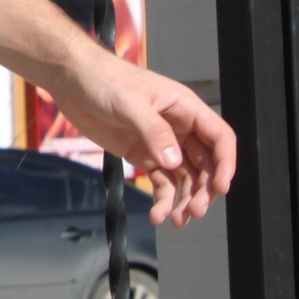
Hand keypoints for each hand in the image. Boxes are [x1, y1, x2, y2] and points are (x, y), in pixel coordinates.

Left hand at [48, 43, 236, 227]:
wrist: (72, 80)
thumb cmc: (103, 78)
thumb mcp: (129, 102)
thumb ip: (153, 131)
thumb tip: (174, 161)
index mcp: (185, 108)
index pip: (219, 138)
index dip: (225, 164)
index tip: (221, 188)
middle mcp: (179, 128)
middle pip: (205, 164)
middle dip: (204, 190)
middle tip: (195, 211)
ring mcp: (161, 144)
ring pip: (185, 178)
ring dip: (185, 200)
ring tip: (176, 220)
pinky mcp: (143, 156)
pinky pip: (162, 182)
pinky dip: (163, 200)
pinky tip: (157, 215)